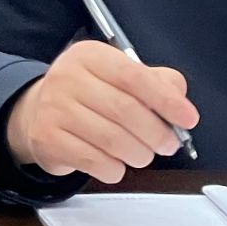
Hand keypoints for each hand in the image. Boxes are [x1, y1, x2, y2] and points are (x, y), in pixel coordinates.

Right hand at [3, 40, 196, 183]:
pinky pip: (96, 162)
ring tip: (142, 154)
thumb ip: (156, 82)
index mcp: (88, 56)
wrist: (38, 113)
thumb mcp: (120, 78)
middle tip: (168, 144)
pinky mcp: (47, 139)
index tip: (188, 119)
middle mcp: (66, 77)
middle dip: (157, 134)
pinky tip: (114, 162)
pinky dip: (116, 169)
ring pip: (113, 141)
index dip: (166, 100)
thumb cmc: (90, 96)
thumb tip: (179, 101)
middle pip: (126, 110)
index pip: (133, 75)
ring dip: (139, 155)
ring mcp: (53, 108)